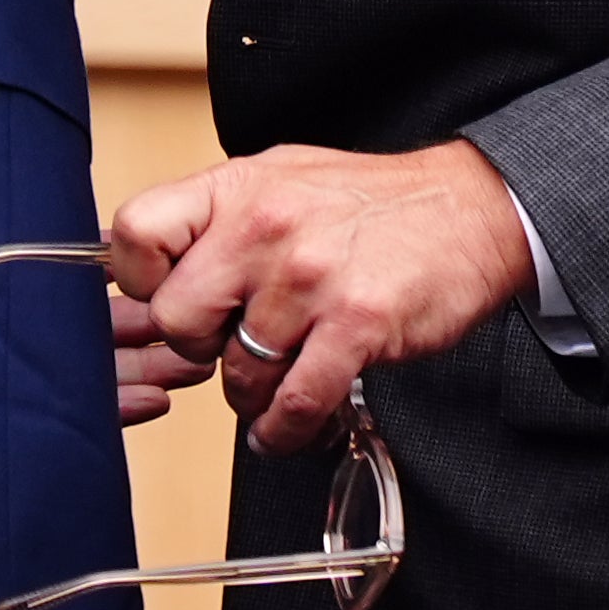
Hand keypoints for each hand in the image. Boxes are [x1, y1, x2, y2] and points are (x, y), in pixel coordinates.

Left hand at [110, 141, 533, 456]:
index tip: (166, 298)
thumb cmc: (372, 202)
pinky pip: (293, 404)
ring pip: (237, 374)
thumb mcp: (282, 179)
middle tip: (230, 346)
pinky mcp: (356, 325)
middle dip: (197, 348)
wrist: (471, 210)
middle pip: (175, 319)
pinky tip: (293, 425)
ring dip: (253, 395)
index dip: (140, 282)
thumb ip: (217, 216)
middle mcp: (267, 227)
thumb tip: (146, 260)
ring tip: (276, 384)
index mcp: (240, 188)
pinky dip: (287, 430)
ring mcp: (311, 278)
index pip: (137, 234)